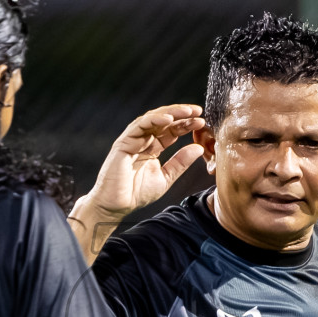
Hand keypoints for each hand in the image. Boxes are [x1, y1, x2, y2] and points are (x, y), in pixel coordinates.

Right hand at [75, 104, 206, 221]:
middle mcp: (143, 140)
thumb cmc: (136, 194)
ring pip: (152, 119)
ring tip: (187, 112)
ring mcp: (133, 139)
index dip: (186, 125)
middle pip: (164, 121)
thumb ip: (180, 163)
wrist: (116, 205)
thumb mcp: (166, 178)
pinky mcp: (124, 141)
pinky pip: (140, 125)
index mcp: (153, 148)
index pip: (172, 131)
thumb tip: (198, 148)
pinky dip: (154, 120)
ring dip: (171, 113)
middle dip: (181, 114)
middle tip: (198, 111)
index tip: (202, 122)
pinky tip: (169, 119)